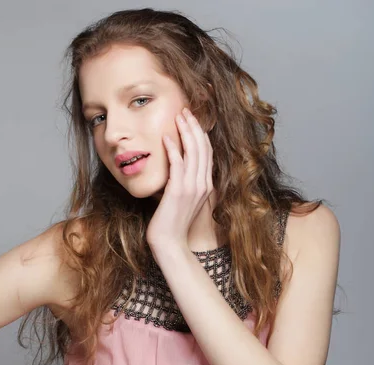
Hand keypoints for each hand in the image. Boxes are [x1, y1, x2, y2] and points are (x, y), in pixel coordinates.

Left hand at [146, 107, 213, 249]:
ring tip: (178, 116)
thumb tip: (177, 169)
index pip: (207, 153)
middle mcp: (203, 185)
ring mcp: (192, 188)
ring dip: (185, 132)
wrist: (170, 244)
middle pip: (203, 148)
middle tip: (186, 110)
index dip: (201, 134)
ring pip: (194, 153)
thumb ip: (184, 184)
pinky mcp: (178, 192)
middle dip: (195, 127)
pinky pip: (178, 164)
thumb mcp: (183, 201)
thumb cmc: (172, 224)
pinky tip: (166, 137)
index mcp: (206, 186)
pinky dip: (173, 149)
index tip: (192, 119)